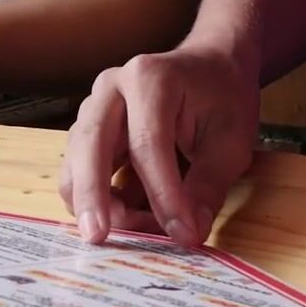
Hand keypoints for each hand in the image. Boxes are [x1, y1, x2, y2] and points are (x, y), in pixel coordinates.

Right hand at [60, 44, 258, 247]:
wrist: (212, 67)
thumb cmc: (223, 99)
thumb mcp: (231, 142)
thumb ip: (207, 186)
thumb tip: (188, 233)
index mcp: (150, 79)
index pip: (147, 144)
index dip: (163, 195)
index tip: (183, 233)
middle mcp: (111, 87)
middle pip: (90, 144)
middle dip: (93, 195)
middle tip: (99, 238)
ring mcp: (94, 106)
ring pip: (74, 159)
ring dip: (94, 201)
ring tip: (134, 231)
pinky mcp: (89, 128)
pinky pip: (78, 168)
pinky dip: (95, 198)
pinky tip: (126, 217)